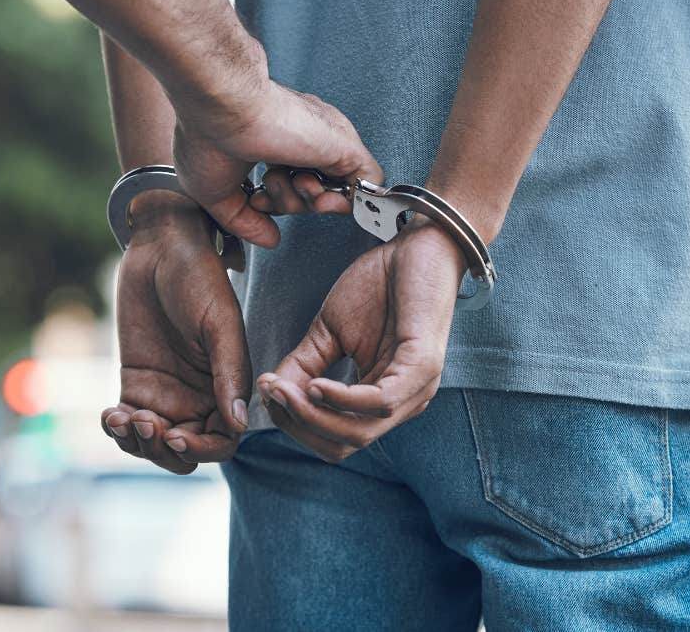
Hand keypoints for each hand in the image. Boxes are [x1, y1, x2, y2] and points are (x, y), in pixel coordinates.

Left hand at [100, 193, 251, 473]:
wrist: (162, 247)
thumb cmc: (200, 277)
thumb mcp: (220, 323)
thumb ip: (229, 373)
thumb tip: (239, 424)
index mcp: (227, 387)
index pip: (221, 441)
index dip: (201, 449)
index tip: (176, 435)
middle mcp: (199, 398)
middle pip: (185, 451)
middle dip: (164, 450)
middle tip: (145, 424)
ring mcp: (166, 394)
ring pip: (153, 444)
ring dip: (137, 444)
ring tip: (123, 419)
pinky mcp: (136, 383)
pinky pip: (126, 423)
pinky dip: (116, 429)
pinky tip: (110, 415)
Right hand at [170, 79, 381, 248]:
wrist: (222, 105)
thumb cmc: (207, 135)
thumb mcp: (217, 194)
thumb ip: (245, 221)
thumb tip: (269, 239)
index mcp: (273, 141)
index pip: (291, 182)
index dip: (276, 202)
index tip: (255, 200)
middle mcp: (302, 138)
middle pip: (313, 188)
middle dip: (291, 203)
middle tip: (267, 194)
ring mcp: (324, 141)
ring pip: (337, 189)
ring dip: (310, 202)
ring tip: (289, 183)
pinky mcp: (344, 145)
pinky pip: (367, 184)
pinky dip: (348, 202)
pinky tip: (319, 197)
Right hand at [257, 220, 464, 461]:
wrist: (416, 244)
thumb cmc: (378, 284)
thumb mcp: (328, 331)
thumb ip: (302, 365)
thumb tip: (269, 392)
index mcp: (380, 399)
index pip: (333, 437)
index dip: (295, 423)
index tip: (265, 392)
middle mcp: (401, 403)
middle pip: (343, 444)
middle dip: (299, 425)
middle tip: (272, 393)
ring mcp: (416, 389)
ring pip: (359, 433)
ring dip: (314, 416)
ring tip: (286, 390)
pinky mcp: (424, 368)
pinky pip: (380, 403)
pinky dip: (343, 400)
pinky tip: (316, 384)